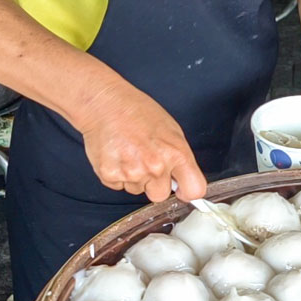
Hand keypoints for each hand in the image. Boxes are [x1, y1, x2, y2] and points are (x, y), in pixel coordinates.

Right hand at [80, 84, 206, 201]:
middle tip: (146, 161)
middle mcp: (156, 166)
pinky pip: (119, 186)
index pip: (194, 190)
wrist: (105, 104)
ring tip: (130, 152)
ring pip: (138, 190)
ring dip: (134, 177)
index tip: (182, 189)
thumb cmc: (137, 112)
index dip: (187, 192)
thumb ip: (179, 158)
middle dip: (155, 184)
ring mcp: (132, 173)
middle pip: (160, 195)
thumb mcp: (171, 131)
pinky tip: (118, 155)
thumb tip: (183, 178)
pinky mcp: (110, 176)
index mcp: (176, 153)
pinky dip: (118, 174)